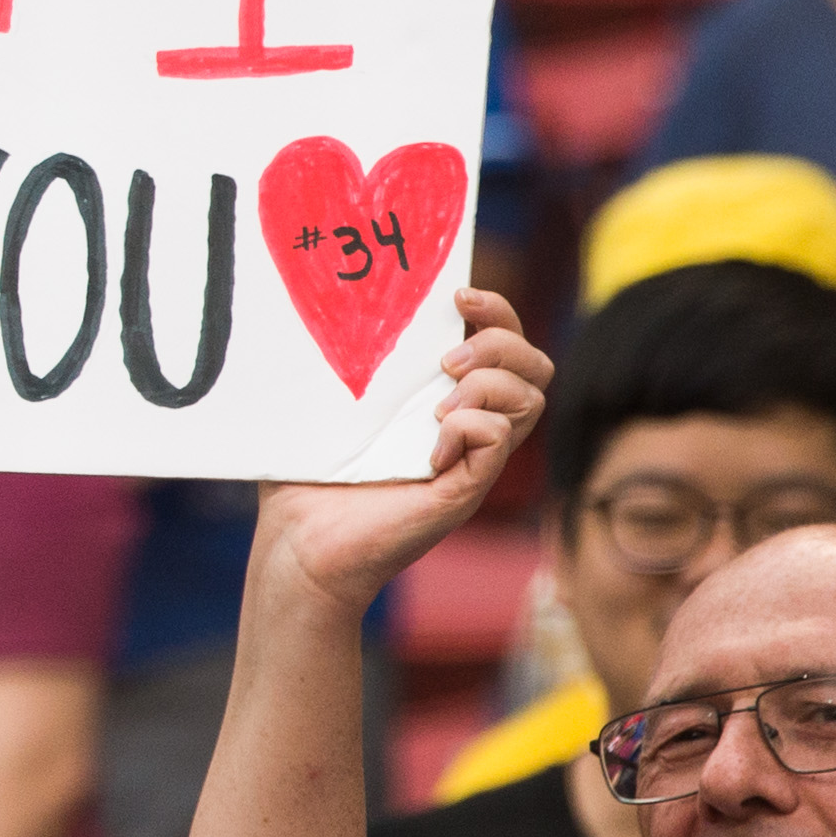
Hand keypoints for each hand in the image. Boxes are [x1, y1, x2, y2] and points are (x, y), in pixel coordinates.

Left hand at [251, 289, 545, 613]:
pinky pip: (499, 438)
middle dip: (503, 341)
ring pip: (531, 398)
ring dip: (489, 384)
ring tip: (435, 405)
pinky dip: (471, 426)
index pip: (503, 340)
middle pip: (536, 366)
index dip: (495, 309)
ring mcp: (472, 458)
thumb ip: (342, 356)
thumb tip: (320, 296)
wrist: (299, 541)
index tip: (456, 295)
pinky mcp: (465, 489)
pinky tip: (430, 443)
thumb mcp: (326, 403)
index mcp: (442, 395)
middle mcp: (468, 424)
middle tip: (445, 359)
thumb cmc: (307, 475)